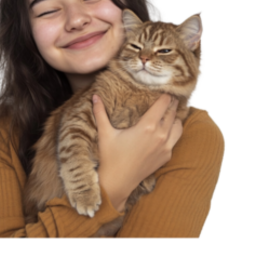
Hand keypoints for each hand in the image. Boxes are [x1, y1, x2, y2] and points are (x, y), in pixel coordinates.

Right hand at [92, 93, 182, 210]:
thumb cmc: (111, 157)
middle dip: (172, 104)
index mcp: (147, 126)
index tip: (165, 89)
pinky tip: (166, 130)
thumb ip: (100, 113)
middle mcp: (160, 135)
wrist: (118, 182)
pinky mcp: (166, 156)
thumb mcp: (105, 133)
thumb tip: (94, 96)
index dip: (166, 95)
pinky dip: (173, 133)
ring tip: (170, 113)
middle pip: (173, 113)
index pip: (164, 104)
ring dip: (175, 118)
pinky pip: (175, 140)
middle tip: (170, 97)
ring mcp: (165, 147)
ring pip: (178, 126)